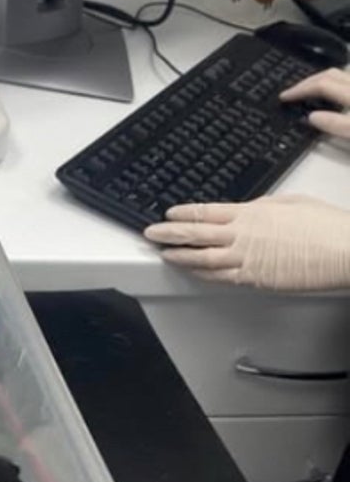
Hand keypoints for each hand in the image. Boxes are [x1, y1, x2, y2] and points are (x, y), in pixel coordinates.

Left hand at [144, 196, 349, 290]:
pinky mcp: (256, 279)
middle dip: (169, 233)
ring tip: (164, 254)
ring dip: (179, 256)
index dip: (183, 213)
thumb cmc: (326, 226)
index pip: (206, 211)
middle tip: (151, 234)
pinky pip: (221, 277)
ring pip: (202, 258)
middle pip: (195, 234)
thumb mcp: (290, 202)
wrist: (344, 250)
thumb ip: (262, 206)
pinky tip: (191, 272)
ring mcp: (247, 259)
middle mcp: (243, 235)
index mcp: (251, 213)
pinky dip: (201, 274)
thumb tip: (247, 209)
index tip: (169, 214)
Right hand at [280, 66, 349, 139]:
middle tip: (292, 92)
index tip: (284, 98)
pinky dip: (335, 85)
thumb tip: (312, 117)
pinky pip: (346, 82)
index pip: (321, 85)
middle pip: (329, 75)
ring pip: (339, 76)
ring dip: (321, 81)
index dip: (299, 90)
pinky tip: (334, 97)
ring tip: (309, 90)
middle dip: (307, 82)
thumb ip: (338, 124)